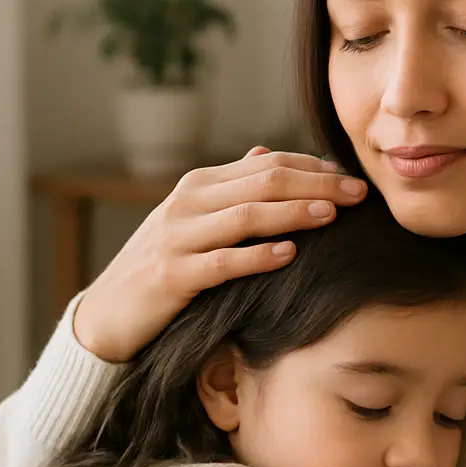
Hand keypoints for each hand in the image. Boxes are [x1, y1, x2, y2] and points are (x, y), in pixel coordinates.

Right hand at [73, 145, 368, 361]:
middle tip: (359, 195)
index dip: (312, 168)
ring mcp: (178, 238)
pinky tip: (290, 254)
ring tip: (333, 216)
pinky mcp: (173, 276)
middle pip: (263, 183)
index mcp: (198, 185)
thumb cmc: (159, 266)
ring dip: (294, 213)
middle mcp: (188, 203)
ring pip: (246, 216)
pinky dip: (258, 256)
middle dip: (317, 186)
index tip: (351, 178)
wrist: (106, 314)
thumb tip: (265, 153)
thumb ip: (230, 188)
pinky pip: (223, 263)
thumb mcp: (191, 219)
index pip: (266, 165)